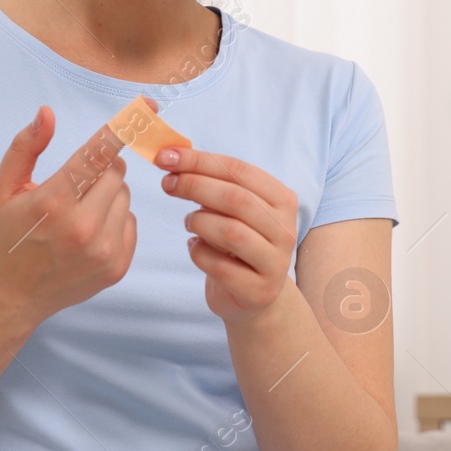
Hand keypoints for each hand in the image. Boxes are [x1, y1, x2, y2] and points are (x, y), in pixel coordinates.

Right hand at [0, 104, 138, 330]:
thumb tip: (47, 113)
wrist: (13, 294)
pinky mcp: (117, 267)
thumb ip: (25, 147)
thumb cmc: (8, 234)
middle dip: (101, 170)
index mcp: (52, 203)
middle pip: (115, 173)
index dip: (122, 128)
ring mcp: (102, 251)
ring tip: (79, 213)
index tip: (147, 106)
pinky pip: (131, 223)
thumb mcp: (4, 187)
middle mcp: (81, 228)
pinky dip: (115, 221)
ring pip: (125, 197)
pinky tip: (89, 234)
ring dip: (107, 196)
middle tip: (77, 185)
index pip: (95, 155)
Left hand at [156, 146, 297, 325]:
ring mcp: (275, 263)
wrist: (254, 295)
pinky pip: (219, 266)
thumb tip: (172, 156)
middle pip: (235, 199)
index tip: (165, 156)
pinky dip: (198, 252)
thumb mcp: (232, 208)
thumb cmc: (238, 242)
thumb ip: (212, 182)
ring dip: (198, 222)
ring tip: (189, 222)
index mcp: (282, 199)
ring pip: (230, 232)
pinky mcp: (259, 291)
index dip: (199, 161)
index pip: (239, 171)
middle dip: (194, 186)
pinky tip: (195, 247)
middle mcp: (285, 229)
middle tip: (167, 184)